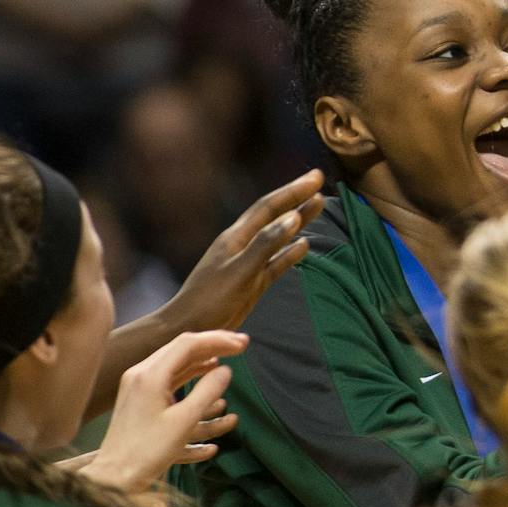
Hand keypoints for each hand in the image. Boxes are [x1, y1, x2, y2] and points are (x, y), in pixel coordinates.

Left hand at [88, 329, 248, 489]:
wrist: (113, 477)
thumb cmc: (148, 452)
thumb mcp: (183, 422)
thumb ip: (207, 392)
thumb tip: (226, 370)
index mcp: (150, 375)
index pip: (189, 344)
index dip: (218, 340)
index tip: (243, 345)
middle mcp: (142, 374)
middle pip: (182, 350)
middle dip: (212, 346)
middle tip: (240, 346)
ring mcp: (138, 387)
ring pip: (176, 366)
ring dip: (202, 363)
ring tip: (225, 363)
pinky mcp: (139, 401)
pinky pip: (169, 383)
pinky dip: (190, 380)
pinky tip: (207, 383)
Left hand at [145, 171, 325, 337]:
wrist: (187, 328)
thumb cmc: (209, 300)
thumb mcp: (239, 271)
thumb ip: (265, 245)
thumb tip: (292, 218)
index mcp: (236, 236)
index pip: (269, 206)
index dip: (292, 191)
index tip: (316, 178)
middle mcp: (243, 244)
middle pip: (275, 215)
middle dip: (297, 198)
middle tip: (320, 182)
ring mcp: (248, 263)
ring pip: (278, 236)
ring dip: (298, 221)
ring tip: (318, 206)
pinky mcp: (253, 282)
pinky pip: (276, 262)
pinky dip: (291, 252)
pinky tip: (305, 245)